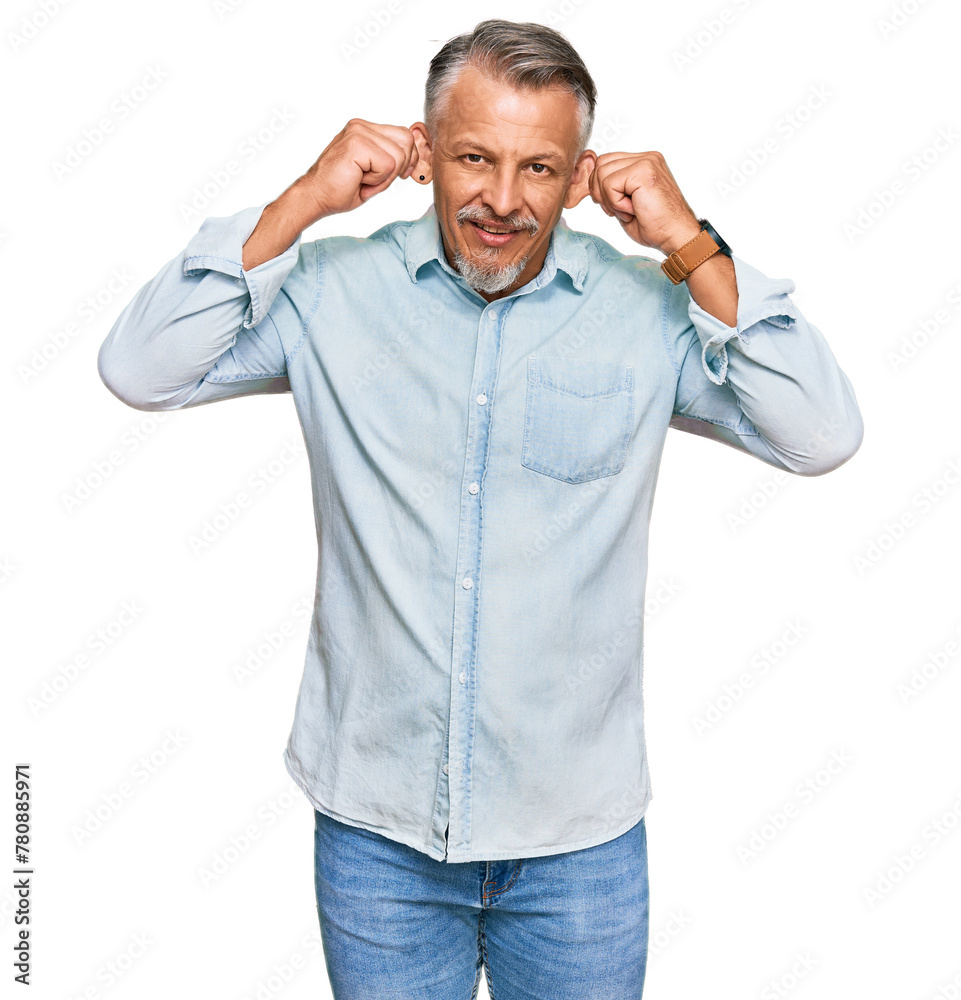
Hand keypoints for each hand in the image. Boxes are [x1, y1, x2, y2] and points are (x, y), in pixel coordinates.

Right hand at [293, 118, 420, 221]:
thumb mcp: (375, 171)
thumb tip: (415, 155)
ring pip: (399, 156)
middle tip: (374, 180)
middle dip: (398, 168)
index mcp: (366, 129)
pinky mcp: (356, 144)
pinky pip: (388, 165)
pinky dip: (377, 181)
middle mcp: (361, 126)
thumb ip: (393, 159)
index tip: (397, 175)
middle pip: (406, 141)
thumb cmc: (341, 188)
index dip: (408, 158)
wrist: (316, 197)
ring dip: (384, 177)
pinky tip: (359, 180)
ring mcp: (358, 132)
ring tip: (363, 180)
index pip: (404, 135)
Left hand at [588, 151, 700, 254]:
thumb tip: (591, 182)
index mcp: (643, 162)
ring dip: (609, 199)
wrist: (676, 236)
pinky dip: (616, 203)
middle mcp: (646, 157)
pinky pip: (609, 183)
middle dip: (600, 192)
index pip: (606, 162)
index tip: (613, 207)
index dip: (601, 187)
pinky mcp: (644, 171)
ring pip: (602, 172)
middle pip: (601, 164)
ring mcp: (646, 161)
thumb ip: (611, 188)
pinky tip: (632, 211)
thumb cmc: (655, 225)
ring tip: (628, 211)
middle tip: (618, 210)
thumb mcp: (625, 203)